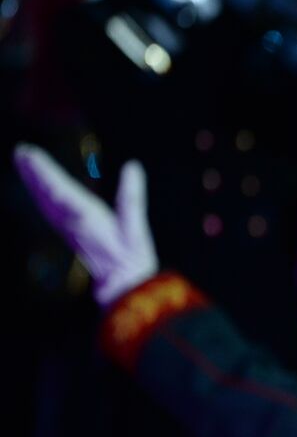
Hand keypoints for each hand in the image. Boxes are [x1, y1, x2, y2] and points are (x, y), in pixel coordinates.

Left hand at [13, 144, 157, 307]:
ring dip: (33, 182)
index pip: (59, 188)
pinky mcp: (70, 233)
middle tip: (20, 152)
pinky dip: (40, 196)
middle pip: (46, 192)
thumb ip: (132, 196)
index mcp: (86, 216)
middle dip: (33, 172)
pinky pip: (49, 210)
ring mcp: (69, 228)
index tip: (30, 153)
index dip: (44, 170)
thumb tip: (132, 167)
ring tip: (24, 163)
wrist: (122, 285)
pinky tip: (37, 190)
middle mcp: (72, 221)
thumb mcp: (136, 226)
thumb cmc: (131, 257)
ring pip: (45, 201)